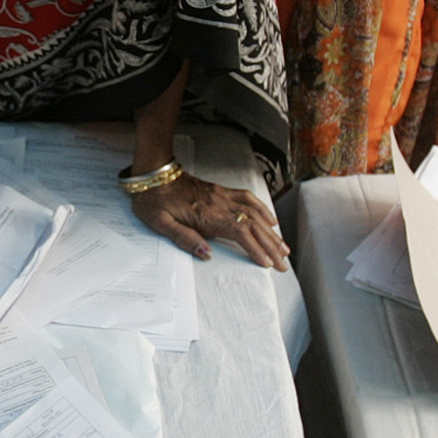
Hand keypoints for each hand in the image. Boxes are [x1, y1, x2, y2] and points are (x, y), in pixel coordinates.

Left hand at [132, 171, 289, 269]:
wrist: (153, 174)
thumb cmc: (154, 200)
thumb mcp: (160, 223)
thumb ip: (184, 238)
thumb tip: (206, 253)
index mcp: (205, 215)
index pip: (239, 233)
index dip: (256, 249)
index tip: (267, 263)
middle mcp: (219, 204)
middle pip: (253, 225)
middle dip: (271, 245)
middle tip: (283, 263)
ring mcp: (222, 196)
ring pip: (254, 213)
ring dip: (271, 231)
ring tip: (283, 247)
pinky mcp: (221, 191)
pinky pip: (248, 198)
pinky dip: (262, 209)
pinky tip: (271, 220)